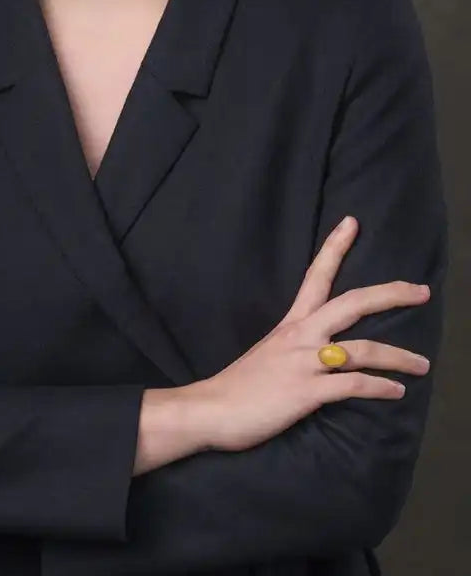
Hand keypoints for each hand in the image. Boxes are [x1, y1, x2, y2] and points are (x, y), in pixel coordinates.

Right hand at [187, 214, 430, 452]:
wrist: (211, 409)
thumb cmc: (239, 386)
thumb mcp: (269, 354)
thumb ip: (296, 349)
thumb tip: (322, 354)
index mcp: (291, 324)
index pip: (315, 275)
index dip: (335, 247)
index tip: (352, 222)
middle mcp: (301, 336)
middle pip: (353, 303)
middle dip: (390, 295)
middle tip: (421, 291)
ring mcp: (305, 362)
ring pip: (362, 349)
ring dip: (398, 357)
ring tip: (422, 365)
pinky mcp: (307, 391)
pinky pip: (352, 385)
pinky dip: (379, 387)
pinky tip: (396, 392)